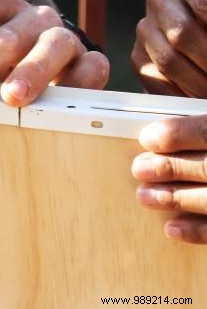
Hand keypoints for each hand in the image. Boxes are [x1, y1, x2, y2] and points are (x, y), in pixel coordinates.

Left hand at [0, 0, 109, 115]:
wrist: (41, 61)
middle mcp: (31, 17)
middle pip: (6, 37)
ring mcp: (62, 36)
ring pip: (52, 45)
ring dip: (30, 71)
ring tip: (12, 97)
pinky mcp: (88, 59)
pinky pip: (92, 66)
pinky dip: (77, 84)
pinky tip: (59, 105)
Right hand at [132, 0, 206, 97]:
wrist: (196, 17)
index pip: (205, 4)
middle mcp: (160, 1)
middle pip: (183, 34)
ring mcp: (145, 29)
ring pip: (168, 61)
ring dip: (200, 83)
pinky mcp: (138, 56)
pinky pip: (156, 79)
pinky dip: (182, 94)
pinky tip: (200, 97)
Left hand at [132, 115, 206, 243]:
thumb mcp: (205, 108)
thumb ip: (189, 114)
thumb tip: (153, 124)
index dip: (177, 134)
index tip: (148, 139)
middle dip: (170, 169)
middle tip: (139, 170)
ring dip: (176, 199)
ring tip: (145, 197)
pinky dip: (198, 230)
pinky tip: (171, 228)